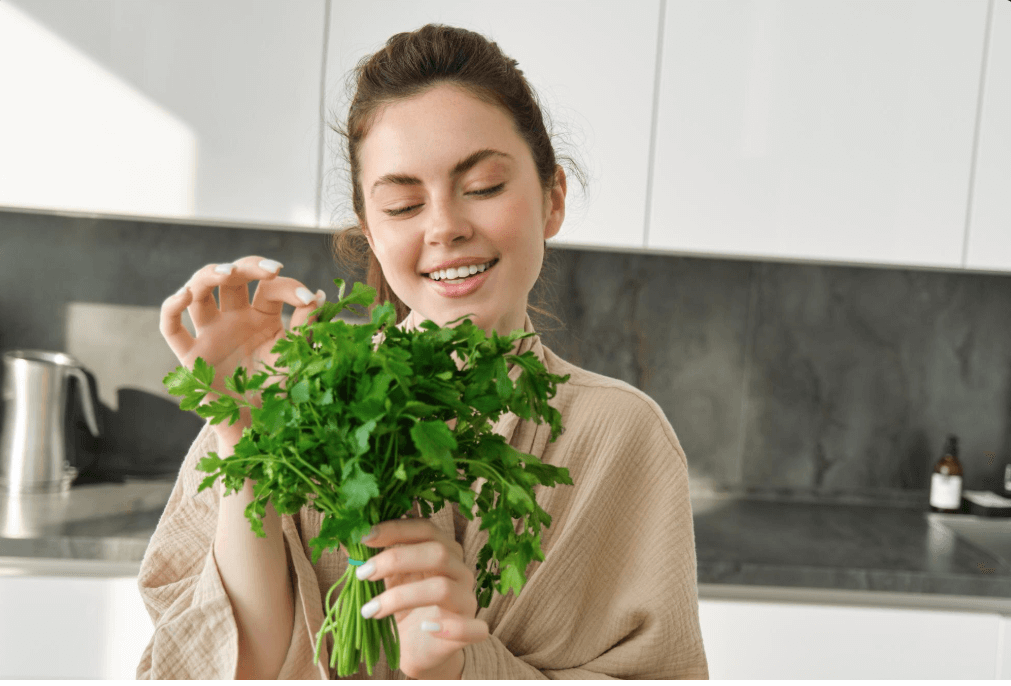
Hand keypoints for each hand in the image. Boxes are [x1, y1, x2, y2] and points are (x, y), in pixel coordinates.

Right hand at [159, 255, 326, 445]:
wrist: (264, 433)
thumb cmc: (283, 395)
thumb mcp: (299, 358)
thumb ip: (307, 328)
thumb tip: (319, 294)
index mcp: (264, 317)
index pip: (271, 289)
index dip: (290, 287)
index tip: (310, 299)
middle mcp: (235, 319)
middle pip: (233, 279)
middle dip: (249, 267)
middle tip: (271, 270)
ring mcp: (211, 334)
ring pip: (200, 291)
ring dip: (209, 275)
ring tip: (228, 272)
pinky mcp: (190, 356)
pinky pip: (171, 328)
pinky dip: (171, 308)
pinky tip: (184, 295)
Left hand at [356, 518, 487, 678]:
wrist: (418, 648)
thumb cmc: (403, 608)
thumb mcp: (384, 580)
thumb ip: (370, 558)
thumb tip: (343, 534)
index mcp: (443, 551)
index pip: (425, 529)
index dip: (396, 529)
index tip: (364, 536)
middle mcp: (460, 571)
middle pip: (437, 553)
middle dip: (395, 559)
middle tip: (362, 573)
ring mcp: (467, 601)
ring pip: (443, 588)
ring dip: (401, 597)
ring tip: (369, 610)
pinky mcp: (471, 630)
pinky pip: (472, 627)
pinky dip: (449, 627)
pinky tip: (425, 628)